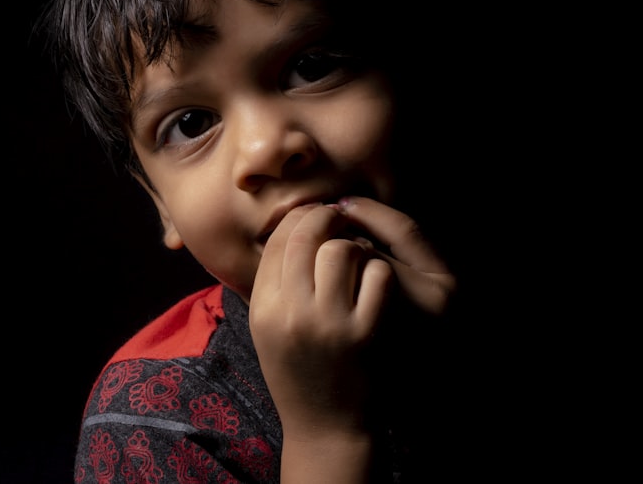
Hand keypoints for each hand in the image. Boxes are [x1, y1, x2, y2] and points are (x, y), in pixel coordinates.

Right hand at [248, 197, 455, 439]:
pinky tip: (374, 280)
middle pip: (306, 238)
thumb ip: (272, 282)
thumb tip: (290, 228)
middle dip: (325, 220)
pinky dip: (378, 271)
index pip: (277, 242)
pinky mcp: (367, 332)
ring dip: (353, 246)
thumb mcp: (266, 328)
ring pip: (343, 251)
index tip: (312, 216)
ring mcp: (331, 323)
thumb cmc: (295, 372)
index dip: (298, 219)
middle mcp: (292, 313)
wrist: (325, 426)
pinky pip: (377, 275)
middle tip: (336, 220)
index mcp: (264, 309)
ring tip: (355, 254)